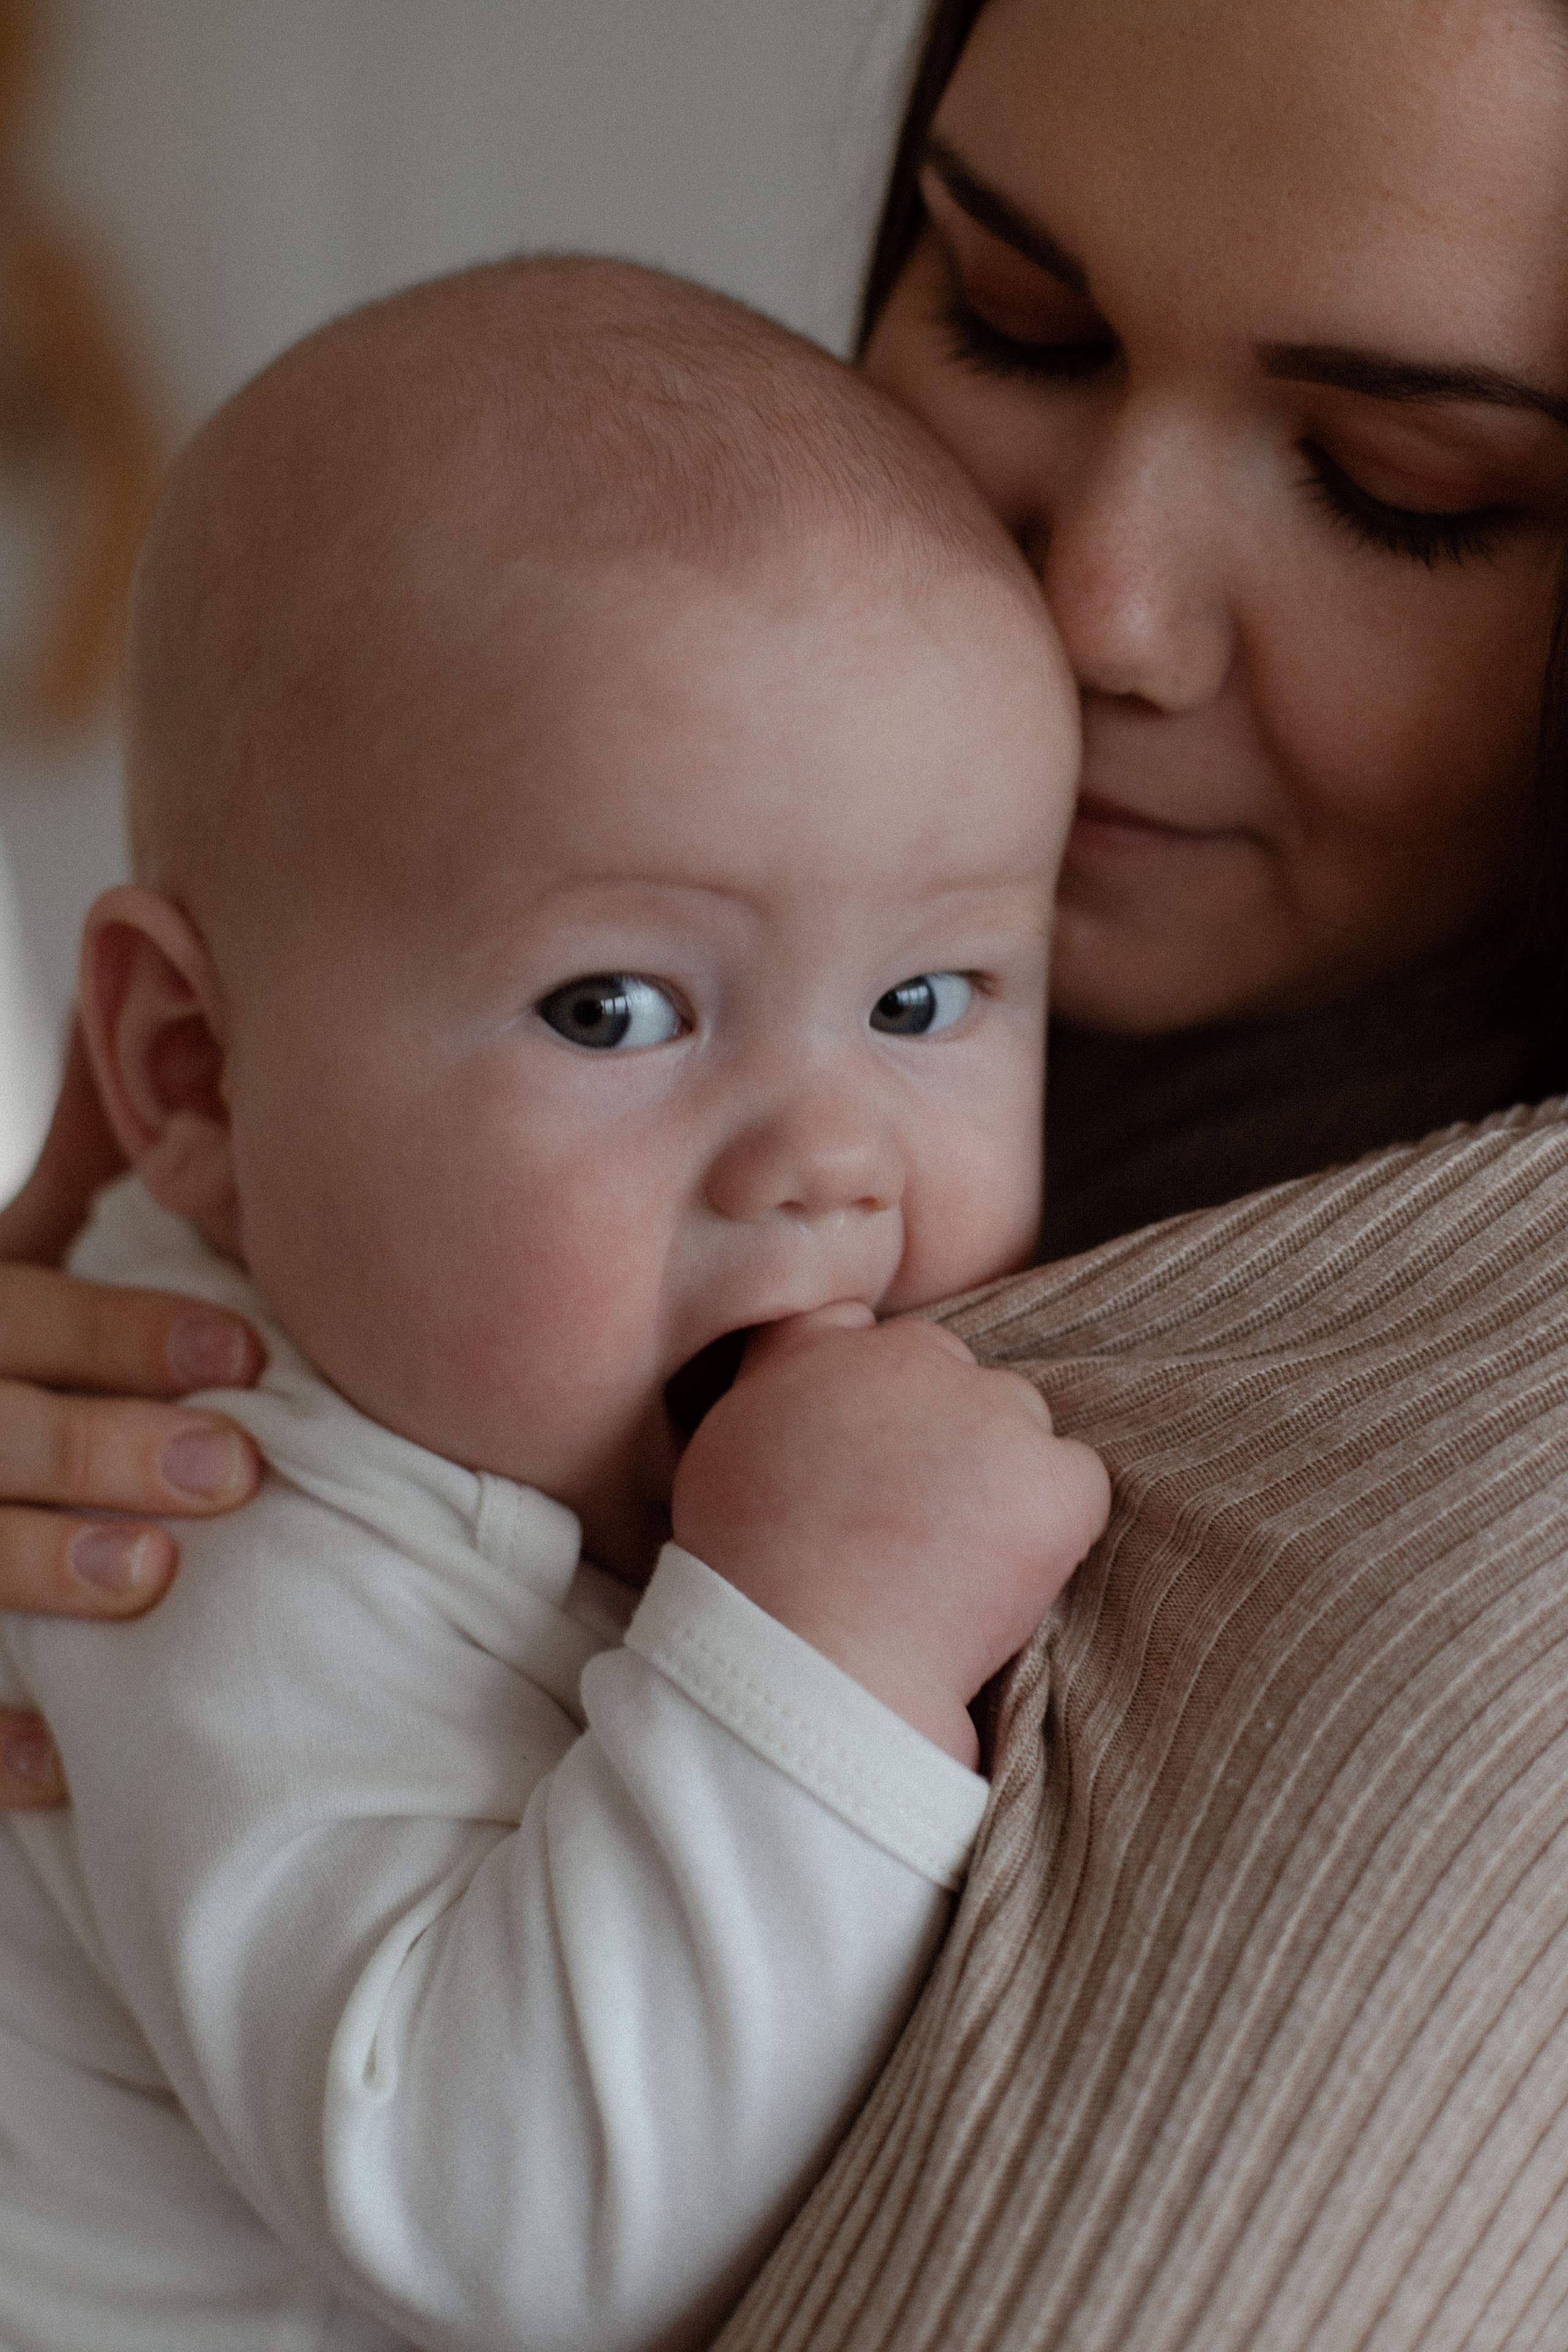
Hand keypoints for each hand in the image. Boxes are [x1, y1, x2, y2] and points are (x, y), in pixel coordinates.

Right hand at [0, 1026, 263, 1805]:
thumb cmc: (1, 1356)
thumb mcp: (9, 1268)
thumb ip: (70, 1196)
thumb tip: (189, 1114)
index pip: (16, 1311)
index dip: (123, 1329)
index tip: (244, 1351)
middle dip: (96, 1443)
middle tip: (231, 1468)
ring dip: (39, 1561)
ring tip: (153, 1577)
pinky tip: (62, 1761)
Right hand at [672, 1305, 1109, 1768]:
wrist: (809, 1660)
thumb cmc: (749, 1576)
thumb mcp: (727, 1445)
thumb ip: (780, 1377)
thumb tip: (836, 1336)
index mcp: (823, 1348)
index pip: (885, 1342)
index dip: (889, 1403)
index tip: (879, 1464)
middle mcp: (910, 1360)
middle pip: (958, 1377)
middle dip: (948, 1437)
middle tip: (918, 1524)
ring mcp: (989, 1414)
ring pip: (1020, 1423)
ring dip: (1001, 1477)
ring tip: (955, 1562)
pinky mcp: (1050, 1478)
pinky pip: (1078, 1483)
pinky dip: (1057, 1527)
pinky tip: (1005, 1580)